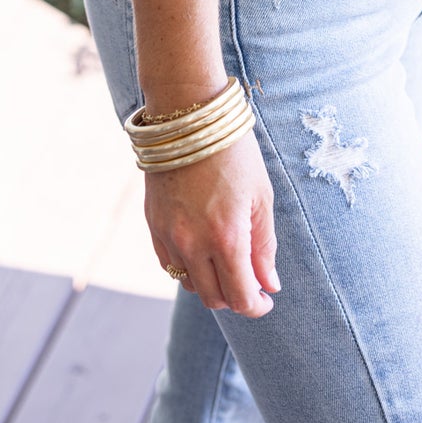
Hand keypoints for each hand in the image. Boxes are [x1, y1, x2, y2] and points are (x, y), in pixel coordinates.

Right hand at [144, 126, 280, 317]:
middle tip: (251, 282)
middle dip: (235, 297)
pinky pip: (170, 264)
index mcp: (227, 237)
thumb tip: (269, 284)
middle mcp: (193, 243)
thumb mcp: (261, 196)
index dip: (256, 305)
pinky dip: (188, 267)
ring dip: (210, 283)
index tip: (266, 299)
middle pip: (213, 298)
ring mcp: (169, 236)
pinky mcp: (153, 225)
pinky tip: (202, 249)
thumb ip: (264, 246)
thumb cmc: (234, 152)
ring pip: (189, 284)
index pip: (240, 297)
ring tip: (227, 261)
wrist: (189, 117)